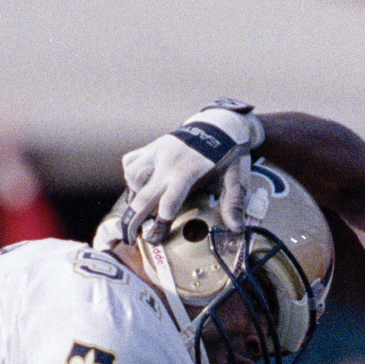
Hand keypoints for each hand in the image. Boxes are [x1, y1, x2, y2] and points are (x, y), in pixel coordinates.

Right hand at [111, 101, 261, 241]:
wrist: (220, 124)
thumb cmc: (229, 153)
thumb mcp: (236, 177)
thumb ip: (233, 203)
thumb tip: (236, 229)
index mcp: (188, 171)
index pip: (168, 203)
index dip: (159, 224)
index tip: (154, 239)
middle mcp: (168, 162)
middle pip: (143, 195)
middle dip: (133, 219)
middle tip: (128, 237)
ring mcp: (157, 152)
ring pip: (132, 176)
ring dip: (134, 194)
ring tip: (139, 208)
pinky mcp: (152, 146)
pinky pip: (131, 161)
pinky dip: (131, 175)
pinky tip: (139, 186)